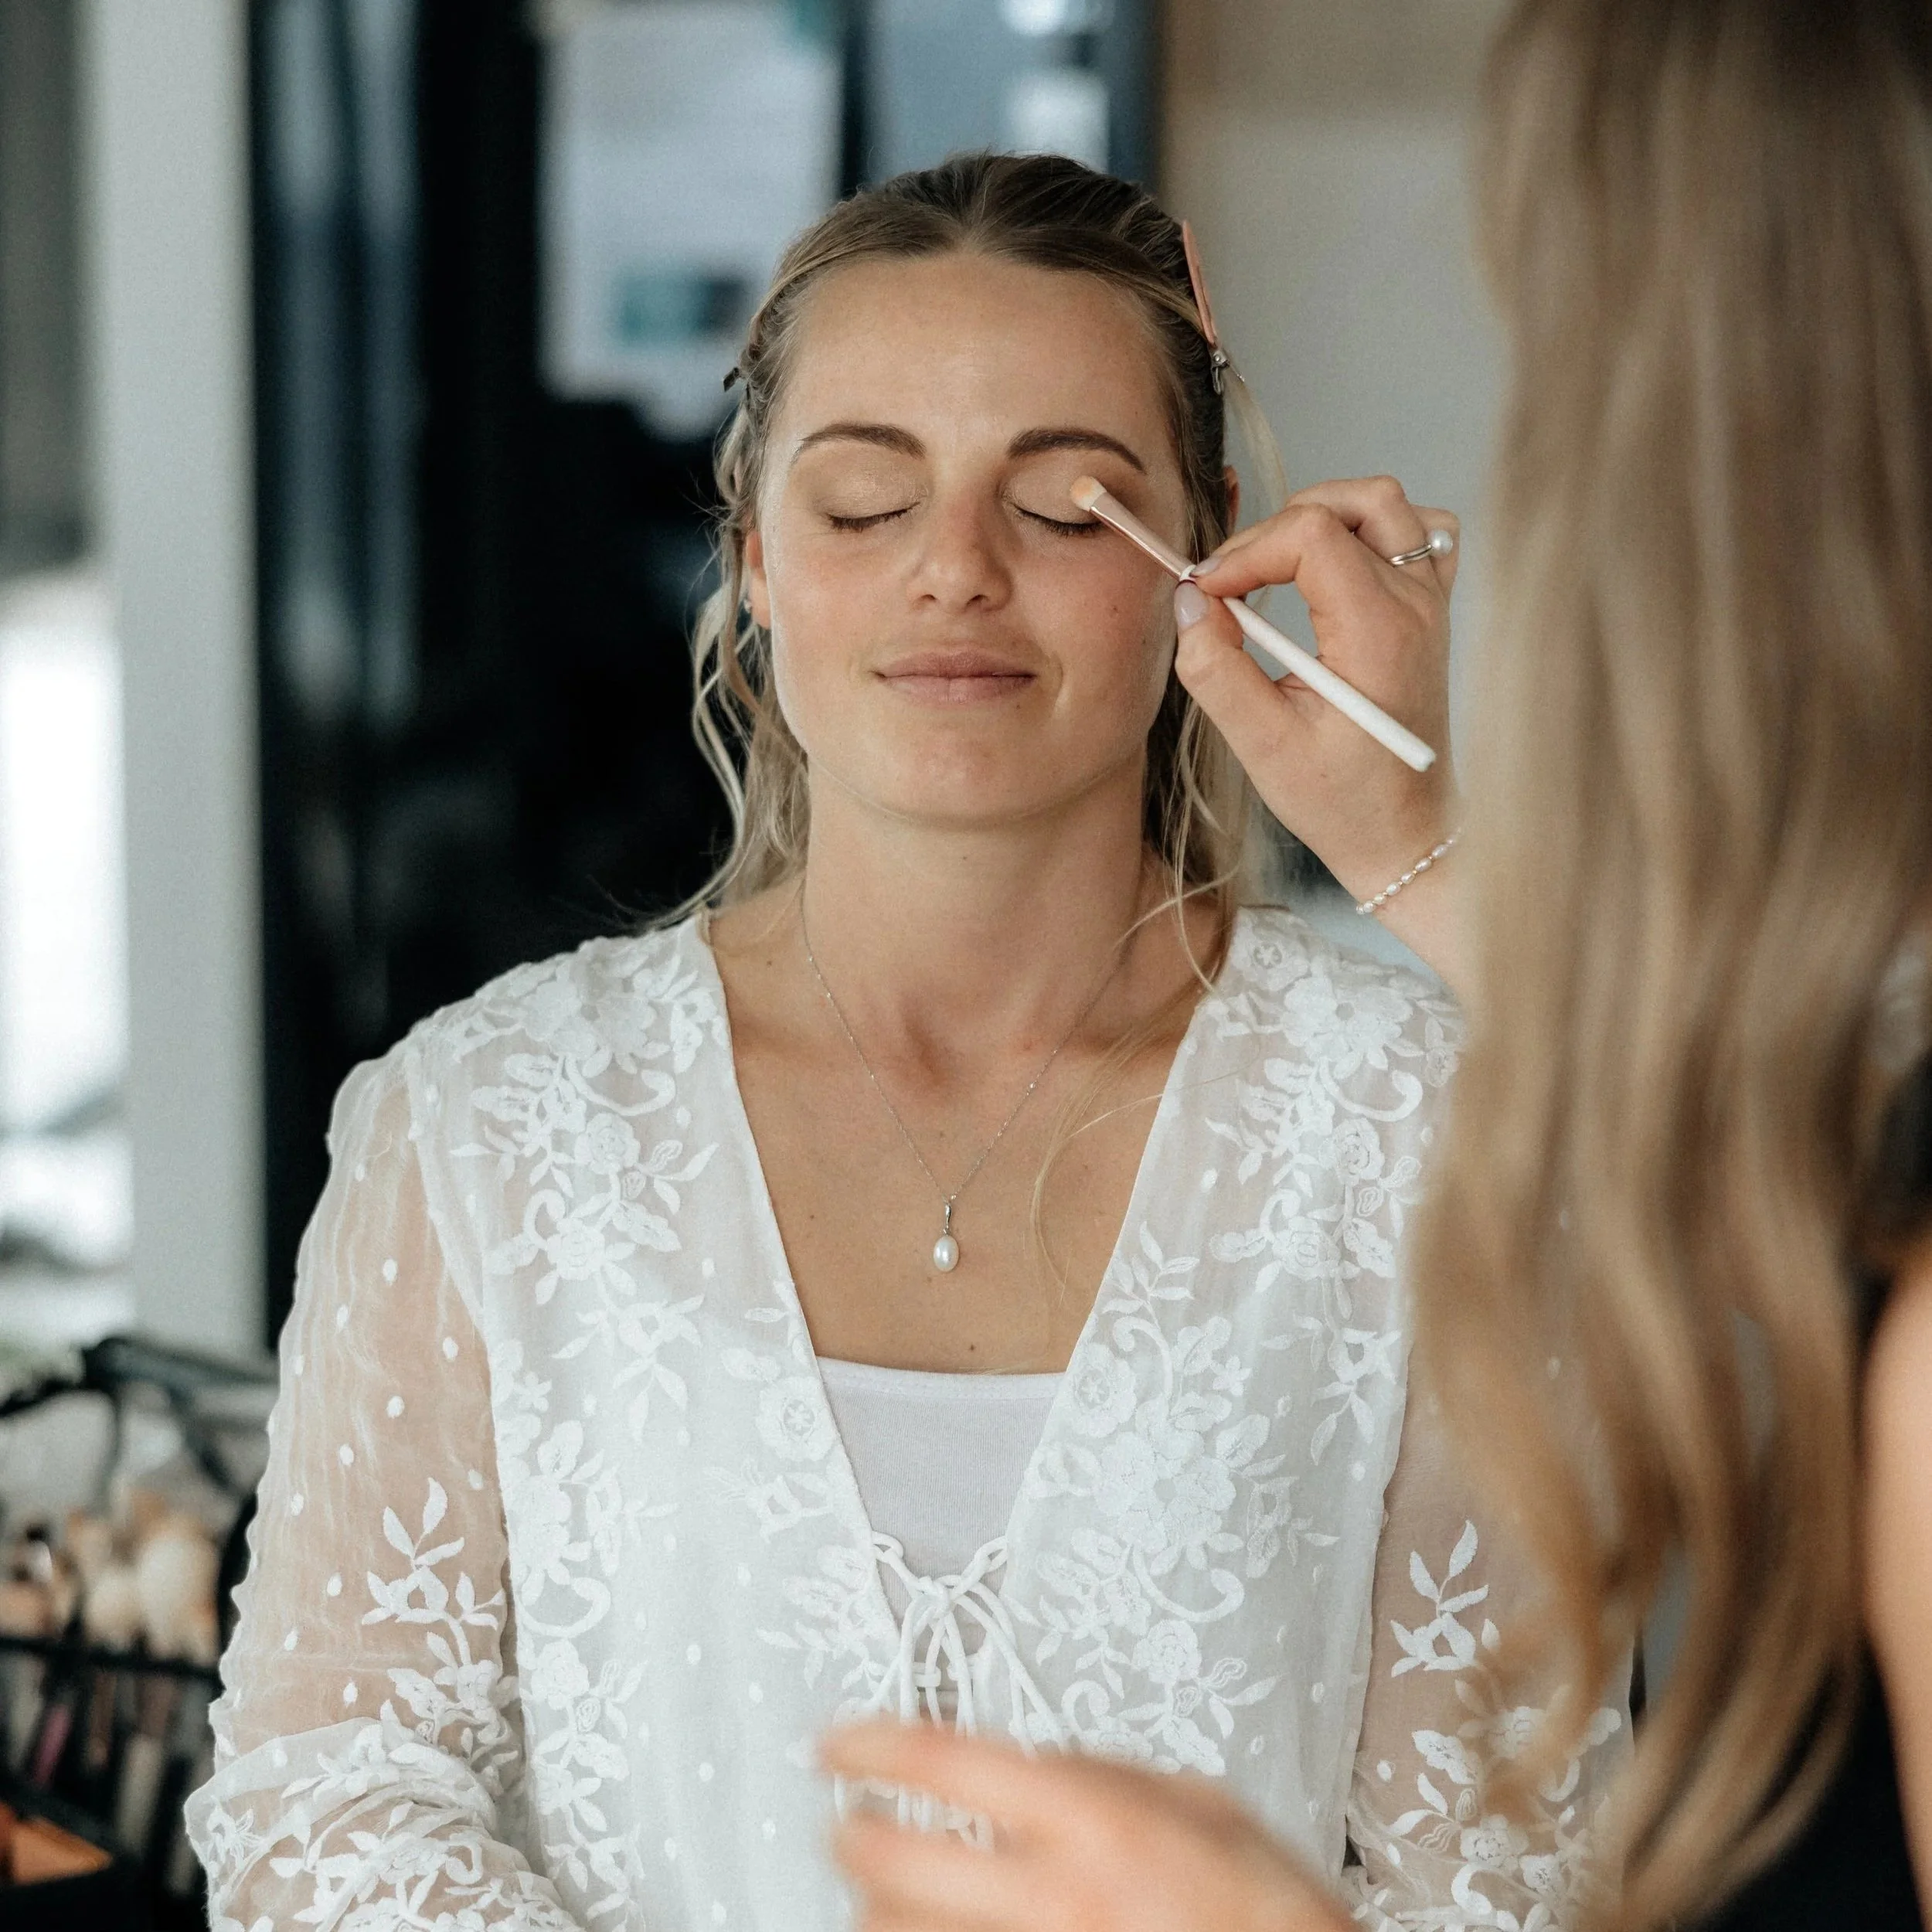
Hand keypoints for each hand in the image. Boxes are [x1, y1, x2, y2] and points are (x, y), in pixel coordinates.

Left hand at [822, 1720, 1351, 1931]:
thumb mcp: (1207, 1805)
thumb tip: (1037, 1759)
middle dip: (849, 1839)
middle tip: (844, 1823)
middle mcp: (1052, 1899)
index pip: (941, 1762)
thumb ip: (1111, 1773)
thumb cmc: (1270, 1916)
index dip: (869, 1744)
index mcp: (1093, 1824)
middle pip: (892, 1864)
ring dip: (874, 1912)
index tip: (835, 1742)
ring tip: (879, 1893)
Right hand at [1181, 477, 1462, 989]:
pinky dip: (1373, 531)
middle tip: (1235, 580)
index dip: (1246, 552)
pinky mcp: (1431, 614)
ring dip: (1324, 516)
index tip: (1207, 594)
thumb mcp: (1263, 746)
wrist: (1405, 836)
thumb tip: (1188, 603)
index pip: (1310, 535)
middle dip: (1277, 527)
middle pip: (1351, 503)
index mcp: (1378, 631)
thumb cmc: (1341, 802)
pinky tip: (1337, 567)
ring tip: (1279, 563)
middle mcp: (1415, 605)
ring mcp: (1431, 605)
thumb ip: (1217, 669)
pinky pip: (1418, 535)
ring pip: (1387, 506)